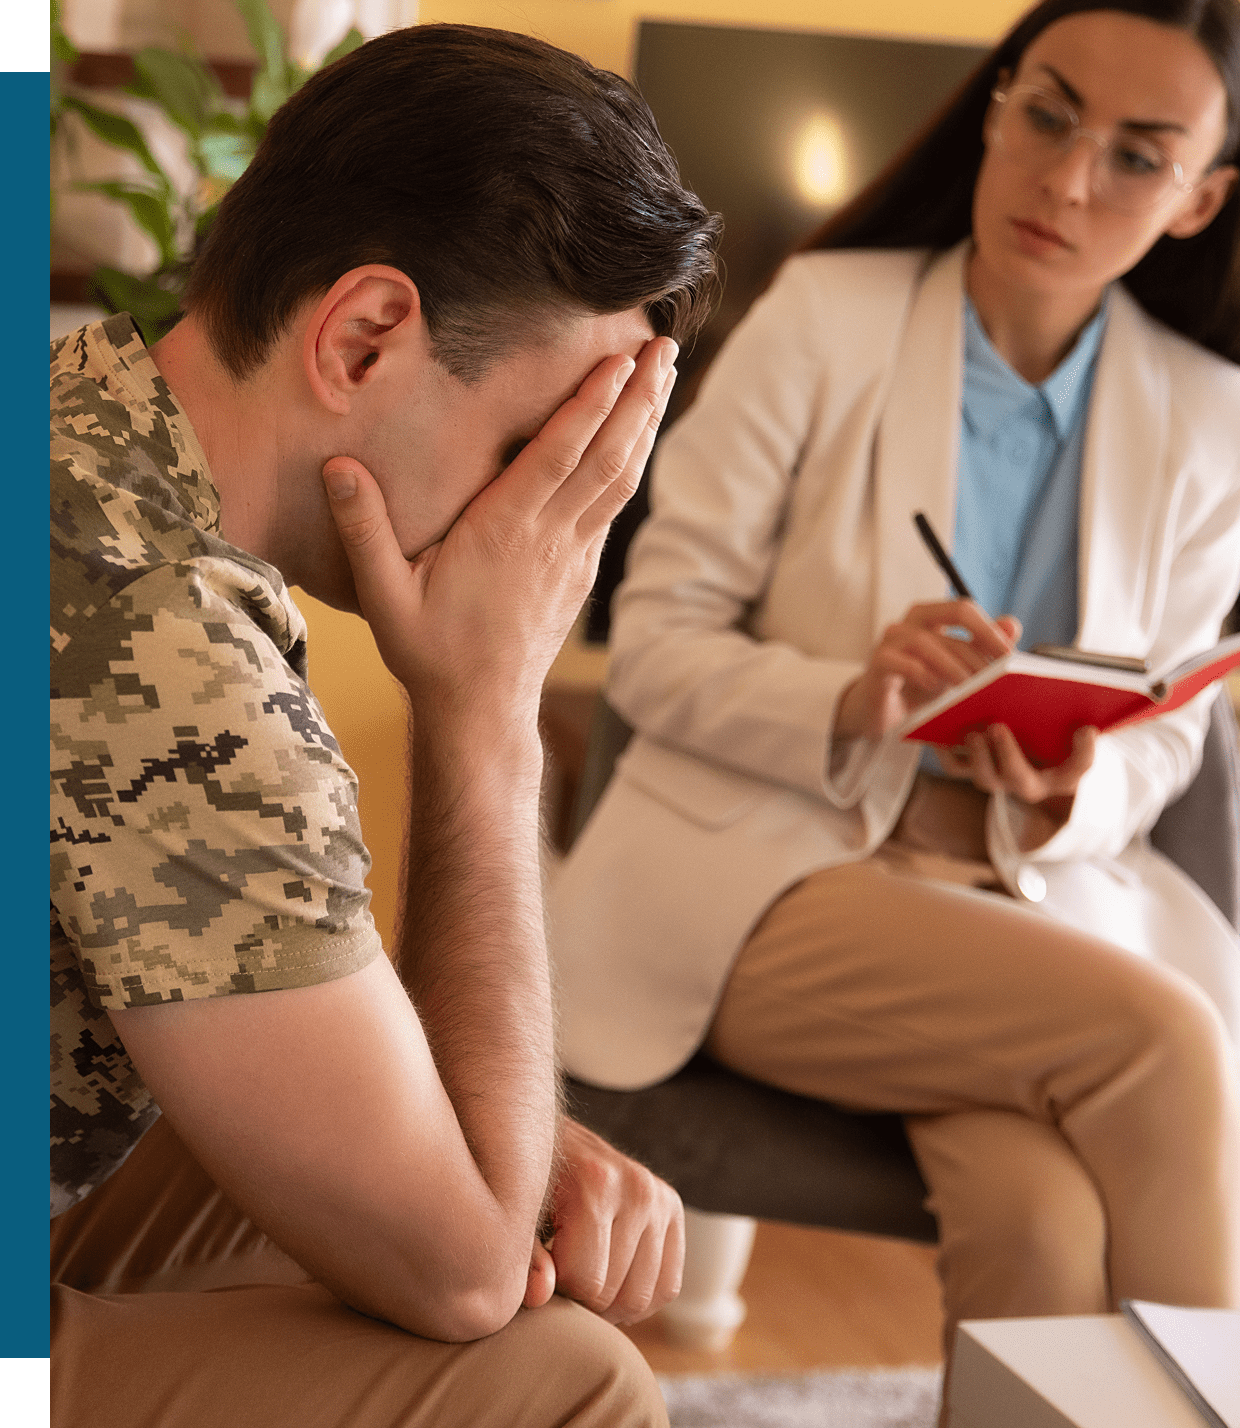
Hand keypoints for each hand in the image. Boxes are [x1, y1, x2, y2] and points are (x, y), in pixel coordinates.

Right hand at [322, 339, 677, 728]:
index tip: (619, 362)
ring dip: (644, 425)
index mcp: (505, 533)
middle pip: (607, 458)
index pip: (559, 457)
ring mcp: (571, 555)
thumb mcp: (384, 596)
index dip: (591, 407)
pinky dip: (631, 463)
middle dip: (637, 400)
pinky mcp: (579, 571)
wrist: (480, 710)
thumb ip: (363, 531)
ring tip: (663, 376)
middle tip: (662, 348)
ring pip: (619, 479)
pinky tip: (638, 438)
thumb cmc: (431, 653)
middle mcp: (549, 538)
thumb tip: (338, 468)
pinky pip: (613, 505)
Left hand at [524, 1117, 683, 1324]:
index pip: (588, 1282)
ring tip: (583, 1281)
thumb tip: (540, 1294)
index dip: (560, 1293)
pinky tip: (611, 1282)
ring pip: (644, 1296)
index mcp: (596, 1183)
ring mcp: (659, 1196)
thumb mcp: (517, 1215)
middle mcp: (636, 1187)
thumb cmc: (527, 1184)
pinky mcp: (672, 1207)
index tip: (544, 1274)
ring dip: (611, 1306)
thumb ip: (524, 1256)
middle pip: (617, 1294)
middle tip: (561, 1280)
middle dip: (584, 1302)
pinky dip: (640, 1299)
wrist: (549, 1138)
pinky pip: (667, 1285)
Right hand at [835, 601, 1019, 742]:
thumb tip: (1013, 624)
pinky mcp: (876, 664)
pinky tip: (934, 688)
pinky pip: (896, 661)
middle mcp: (908, 623)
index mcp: (928, 618)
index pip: (964, 609)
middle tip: (995, 677)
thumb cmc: (917, 688)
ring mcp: (889, 642)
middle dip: (978, 648)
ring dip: (952, 665)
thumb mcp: (955, 669)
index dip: (989, 629)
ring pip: (924, 641)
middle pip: (950, 617)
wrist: (881, 714)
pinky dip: (919, 673)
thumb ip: (981, 646)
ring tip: (968, 688)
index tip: (1009, 656)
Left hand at [937, 724, 1097, 842]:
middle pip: (1017, 778)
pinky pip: (954, 765)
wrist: (1028, 748)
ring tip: (972, 732)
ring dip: (976, 756)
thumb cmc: (1057, 740)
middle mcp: (1026, 782)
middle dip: (1008, 754)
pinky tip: (941, 726)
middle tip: (998, 727)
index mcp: (1061, 775)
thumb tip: (1087, 725)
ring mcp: (997, 777)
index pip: (1078, 768)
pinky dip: (944, 749)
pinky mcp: (972, 767)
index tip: (1085, 729)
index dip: (1083, 752)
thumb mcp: (1075, 736)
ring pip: (983, 777)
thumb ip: (1084, 733)